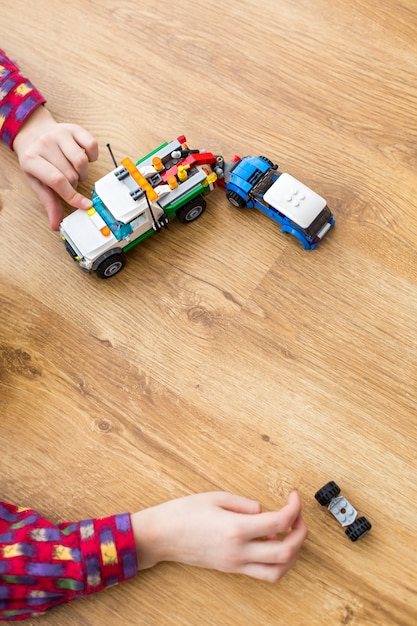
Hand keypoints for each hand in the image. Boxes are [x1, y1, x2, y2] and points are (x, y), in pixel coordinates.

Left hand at [13, 105, 97, 229]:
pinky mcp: (73, 128)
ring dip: (83, 172)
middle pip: (72, 173)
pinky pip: (92, 145)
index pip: (57, 181)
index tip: (85, 206)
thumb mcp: (37, 182)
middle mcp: (44, 144)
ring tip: (76, 172)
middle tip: (70, 182)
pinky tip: (85, 158)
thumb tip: (56, 224)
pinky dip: (92, 156)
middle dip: (74, 183)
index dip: (73, 196)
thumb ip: (49, 202)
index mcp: (31, 159)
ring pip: (82, 161)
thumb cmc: (37, 161)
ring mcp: (59, 133)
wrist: (34, 133)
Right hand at [131, 491, 307, 581]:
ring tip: (291, 533)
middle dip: (301, 533)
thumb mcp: (215, 497)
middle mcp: (239, 551)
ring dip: (292, 553)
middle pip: (286, 552)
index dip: (293, 508)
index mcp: (236, 528)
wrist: (161, 536)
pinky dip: (277, 561)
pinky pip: (264, 574)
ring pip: (278, 571)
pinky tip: (271, 544)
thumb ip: (244, 503)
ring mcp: (236, 564)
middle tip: (298, 515)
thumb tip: (262, 510)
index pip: (279, 523)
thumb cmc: (183, 513)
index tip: (293, 496)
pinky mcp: (231, 569)